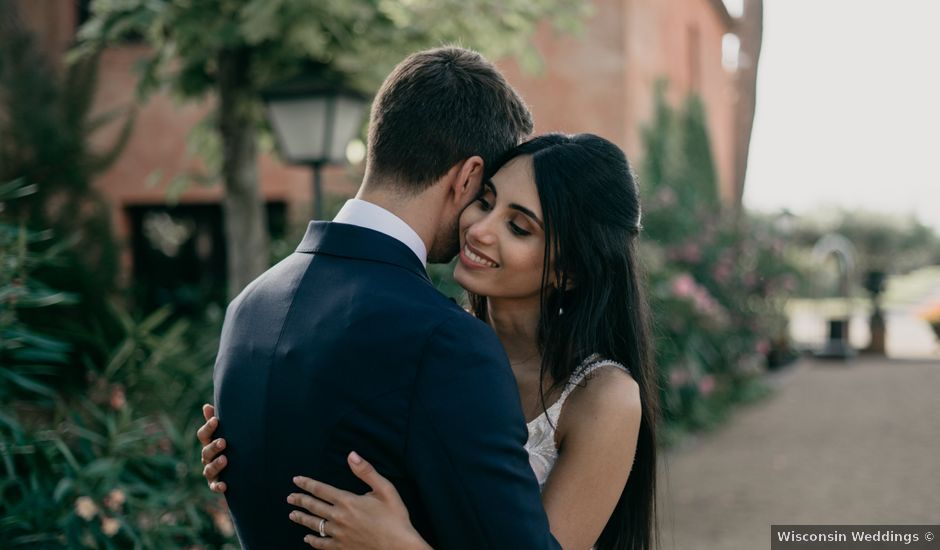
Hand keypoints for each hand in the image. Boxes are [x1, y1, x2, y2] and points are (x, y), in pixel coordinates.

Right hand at [196, 403, 227, 492]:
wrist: (240, 470)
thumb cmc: (231, 445)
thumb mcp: (226, 433)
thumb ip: (216, 421)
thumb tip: (206, 406)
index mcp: (209, 443)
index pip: (203, 435)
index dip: (208, 427)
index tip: (217, 420)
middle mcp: (207, 458)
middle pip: (206, 452)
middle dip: (213, 446)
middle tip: (224, 442)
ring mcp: (211, 472)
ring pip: (208, 469)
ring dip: (216, 464)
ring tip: (225, 459)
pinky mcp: (216, 484)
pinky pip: (214, 486)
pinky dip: (217, 486)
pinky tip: (224, 485)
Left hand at [288, 452, 430, 549]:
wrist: (399, 547)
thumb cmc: (395, 517)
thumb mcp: (385, 489)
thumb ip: (366, 472)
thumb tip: (351, 455)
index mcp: (347, 501)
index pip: (321, 489)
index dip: (307, 483)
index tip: (296, 480)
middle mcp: (339, 518)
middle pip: (313, 506)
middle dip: (300, 500)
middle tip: (289, 497)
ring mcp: (339, 535)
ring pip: (314, 525)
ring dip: (301, 519)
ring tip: (292, 514)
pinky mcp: (342, 548)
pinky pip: (322, 544)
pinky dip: (313, 541)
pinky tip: (307, 538)